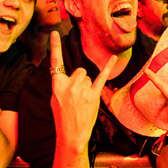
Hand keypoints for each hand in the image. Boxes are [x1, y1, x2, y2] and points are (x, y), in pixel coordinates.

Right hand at [49, 31, 115, 149]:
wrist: (71, 134)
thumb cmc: (62, 117)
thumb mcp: (54, 99)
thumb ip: (60, 85)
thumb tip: (66, 76)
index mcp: (57, 85)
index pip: (55, 62)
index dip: (55, 46)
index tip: (54, 33)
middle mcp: (69, 85)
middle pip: (79, 70)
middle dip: (80, 81)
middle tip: (77, 97)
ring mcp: (82, 90)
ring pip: (88, 77)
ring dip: (87, 86)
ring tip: (83, 101)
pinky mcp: (94, 95)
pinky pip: (102, 77)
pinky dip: (108, 67)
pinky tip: (113, 58)